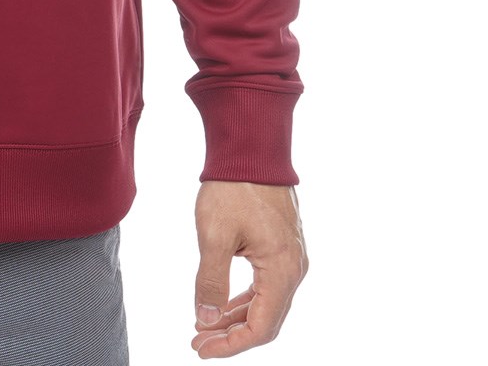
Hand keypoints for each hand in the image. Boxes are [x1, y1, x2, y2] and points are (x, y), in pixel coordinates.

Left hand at [191, 180, 307, 357]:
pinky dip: (244, 298)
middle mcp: (294, 269)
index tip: (200, 349)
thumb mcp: (214, 236)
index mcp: (282, 271)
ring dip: (236, 317)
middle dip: (231, 335)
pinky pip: (266, 284)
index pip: (261, 328)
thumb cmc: (232, 187)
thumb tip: (206, 320)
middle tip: (198, 343)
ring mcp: (291, 257)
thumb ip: (211, 282)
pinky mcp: (282, 245)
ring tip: (204, 327)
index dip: (230, 345)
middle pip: (266, 320)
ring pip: (266, 302)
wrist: (251, 148)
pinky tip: (223, 302)